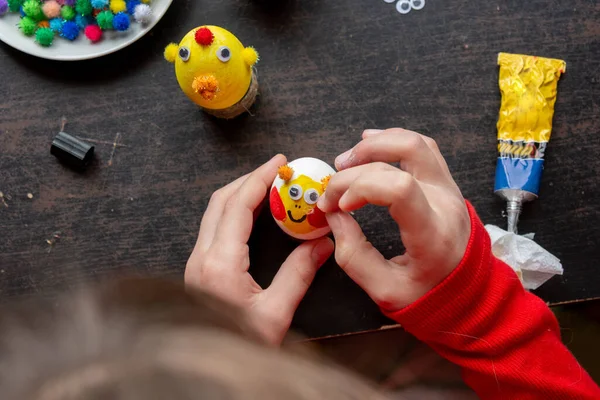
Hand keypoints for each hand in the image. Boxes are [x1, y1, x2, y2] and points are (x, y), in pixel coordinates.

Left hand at [185, 154, 333, 344]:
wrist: (208, 371)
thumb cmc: (239, 346)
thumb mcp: (276, 314)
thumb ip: (299, 275)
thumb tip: (322, 246)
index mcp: (219, 264)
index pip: (238, 205)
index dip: (259, 178)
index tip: (280, 163)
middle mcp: (201, 257)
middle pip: (220, 201)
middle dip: (249, 179)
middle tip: (277, 170)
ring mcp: (196, 263)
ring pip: (214, 212)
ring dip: (240, 193)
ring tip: (269, 186)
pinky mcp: (199, 269)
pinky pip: (214, 227)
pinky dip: (234, 211)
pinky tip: (253, 213)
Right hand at [317, 129, 469, 311]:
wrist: (472, 295)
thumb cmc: (428, 296)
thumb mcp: (385, 290)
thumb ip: (354, 256)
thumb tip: (333, 216)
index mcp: (433, 234)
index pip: (400, 187)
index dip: (361, 187)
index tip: (339, 207)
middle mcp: (446, 203)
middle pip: (405, 154)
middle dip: (357, 166)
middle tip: (332, 188)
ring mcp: (450, 189)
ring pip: (416, 142)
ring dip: (375, 144)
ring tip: (345, 162)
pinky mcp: (446, 184)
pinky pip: (422, 148)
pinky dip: (392, 140)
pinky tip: (368, 145)